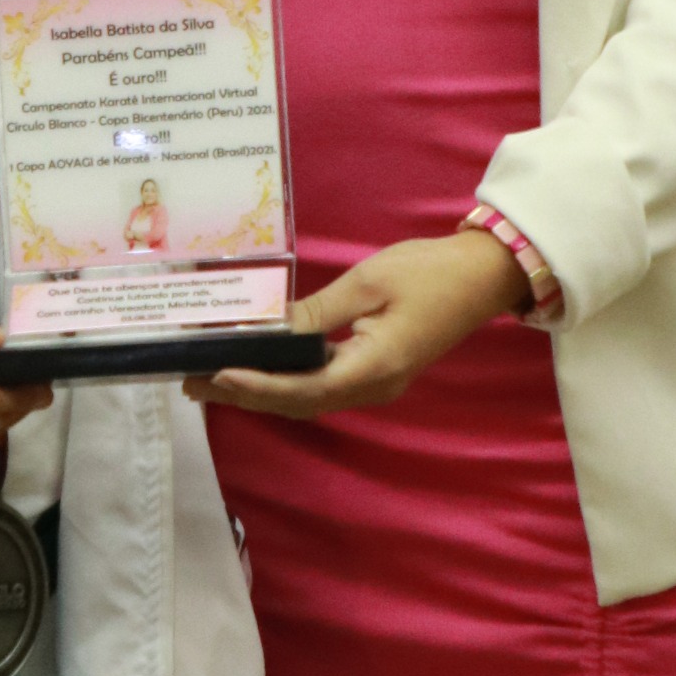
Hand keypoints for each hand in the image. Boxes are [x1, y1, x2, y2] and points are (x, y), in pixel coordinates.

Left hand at [187, 228, 533, 419]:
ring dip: (261, 392)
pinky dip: (285, 382)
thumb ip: (316, 312)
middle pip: (299, 403)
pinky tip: (258, 369)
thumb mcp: (367, 283)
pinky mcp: (374, 372)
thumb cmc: (429, 272)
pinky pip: (321, 386)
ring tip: (212, 379)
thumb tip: (267, 331)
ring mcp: (375, 384)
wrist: (483, 276)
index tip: (217, 376)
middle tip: (192, 383)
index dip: (257, 387)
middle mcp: (373, 387)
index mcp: (374, 367)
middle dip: (245, 395)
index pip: (303, 389)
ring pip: (308, 399)